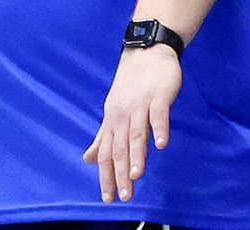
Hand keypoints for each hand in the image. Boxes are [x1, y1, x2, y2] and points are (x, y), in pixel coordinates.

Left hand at [82, 46, 181, 202]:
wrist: (147, 51)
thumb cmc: (132, 84)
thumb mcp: (113, 111)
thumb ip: (103, 137)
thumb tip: (88, 159)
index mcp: (112, 120)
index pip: (106, 152)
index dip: (106, 175)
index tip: (109, 198)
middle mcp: (123, 114)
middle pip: (120, 147)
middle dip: (120, 173)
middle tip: (125, 195)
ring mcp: (140, 104)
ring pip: (136, 133)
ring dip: (136, 155)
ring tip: (136, 175)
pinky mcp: (158, 96)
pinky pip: (158, 114)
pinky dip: (159, 129)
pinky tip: (161, 144)